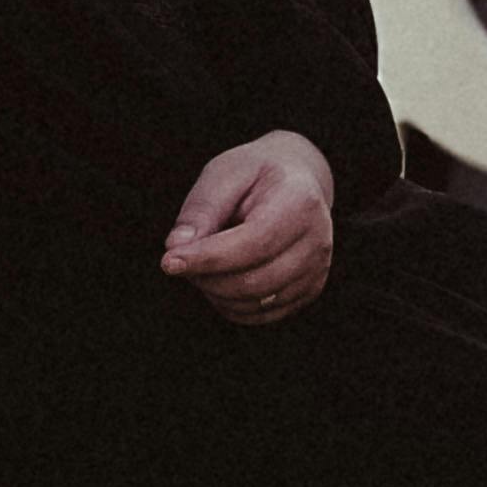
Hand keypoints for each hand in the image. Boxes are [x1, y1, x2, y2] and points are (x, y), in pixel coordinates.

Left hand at [160, 133, 334, 324]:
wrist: (296, 179)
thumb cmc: (255, 174)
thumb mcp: (224, 173)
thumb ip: (201, 209)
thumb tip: (176, 248)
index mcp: (300, 201)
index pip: (254, 243)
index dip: (210, 257)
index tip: (169, 261)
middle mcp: (317, 241)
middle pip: (255, 280)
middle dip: (207, 277)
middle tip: (179, 258)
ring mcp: (317, 270)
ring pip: (256, 303)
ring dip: (216, 292)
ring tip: (200, 263)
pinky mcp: (309, 290)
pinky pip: (262, 314)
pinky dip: (231, 304)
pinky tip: (218, 278)